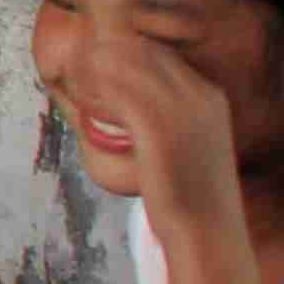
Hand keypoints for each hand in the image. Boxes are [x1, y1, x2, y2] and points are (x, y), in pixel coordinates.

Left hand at [69, 21, 247, 227]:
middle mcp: (199, 97)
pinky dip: (96, 93)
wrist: (209, 232)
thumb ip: (169, 119)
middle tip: (75, 69)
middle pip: (142, 50)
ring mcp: (183, 111)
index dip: (122, 53)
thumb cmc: (192, 195)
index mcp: (209, 96)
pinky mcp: (160, 131)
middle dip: (104, 54)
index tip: (94, 65)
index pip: (159, 52)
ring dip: (95, 70)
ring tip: (73, 83)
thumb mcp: (190, 145)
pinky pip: (118, 94)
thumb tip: (132, 110)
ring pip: (126, 66)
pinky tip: (82, 104)